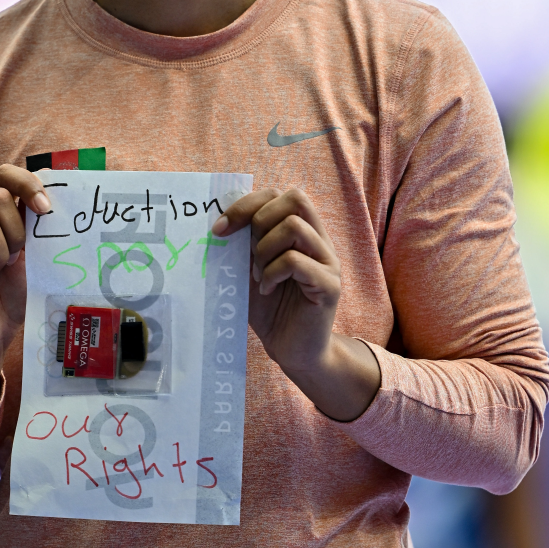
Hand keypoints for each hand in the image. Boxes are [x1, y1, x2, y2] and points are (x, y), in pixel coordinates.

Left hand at [215, 188, 343, 371]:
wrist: (293, 351)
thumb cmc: (272, 311)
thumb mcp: (251, 270)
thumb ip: (244, 245)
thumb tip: (220, 221)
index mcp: (302, 234)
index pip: (281, 195)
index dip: (247, 204)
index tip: (219, 230)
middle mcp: (320, 242)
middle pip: (296, 198)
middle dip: (259, 219)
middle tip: (245, 251)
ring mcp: (328, 262)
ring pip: (294, 227)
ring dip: (264, 250)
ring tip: (258, 275)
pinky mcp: (329, 285)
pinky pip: (295, 262)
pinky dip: (272, 273)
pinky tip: (267, 290)